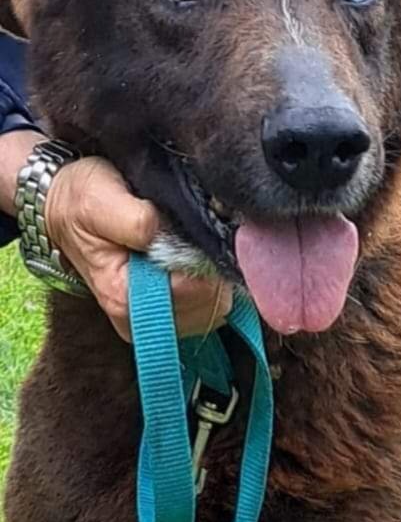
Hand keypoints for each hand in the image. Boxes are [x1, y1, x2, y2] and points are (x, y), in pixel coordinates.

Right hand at [44, 155, 231, 340]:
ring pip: (215, 308)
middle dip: (210, 267)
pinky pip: (212, 306)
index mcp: (123, 298)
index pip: (191, 292)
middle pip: (209, 305)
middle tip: (190, 232)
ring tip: (187, 243)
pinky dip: (211, 280)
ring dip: (212, 273)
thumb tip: (170, 233)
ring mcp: (155, 320)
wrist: (63, 209)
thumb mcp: (98, 201)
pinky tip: (191, 256)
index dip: (203, 259)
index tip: (194, 230)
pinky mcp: (169, 313)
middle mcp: (139, 319)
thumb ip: (136, 221)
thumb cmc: (80, 203)